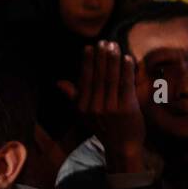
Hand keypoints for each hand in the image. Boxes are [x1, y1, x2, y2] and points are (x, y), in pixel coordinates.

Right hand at [58, 41, 146, 173]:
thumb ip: (74, 97)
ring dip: (113, 60)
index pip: (85, 79)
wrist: (123, 147)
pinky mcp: (126, 109)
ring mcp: (111, 108)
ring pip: (111, 78)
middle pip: (98, 76)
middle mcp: (95, 107)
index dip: (87, 62)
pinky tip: (128, 58)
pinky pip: (126, 85)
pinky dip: (127, 70)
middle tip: (104, 41)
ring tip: (114, 46)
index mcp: (83, 107)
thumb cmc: (105, 128)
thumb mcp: (85, 115)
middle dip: (101, 57)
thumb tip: (60, 82)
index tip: (89, 47)